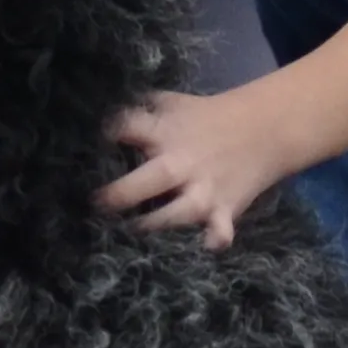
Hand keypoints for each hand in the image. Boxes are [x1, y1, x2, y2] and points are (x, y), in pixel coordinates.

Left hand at [98, 87, 288, 250]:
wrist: (262, 129)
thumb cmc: (206, 117)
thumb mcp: (172, 103)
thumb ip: (140, 107)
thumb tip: (99, 107)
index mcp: (164, 132)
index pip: (129, 128)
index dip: (108, 133)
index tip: (86, 145)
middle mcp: (182, 162)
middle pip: (152, 177)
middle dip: (123, 193)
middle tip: (97, 204)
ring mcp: (205, 189)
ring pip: (180, 212)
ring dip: (157, 222)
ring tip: (133, 229)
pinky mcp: (226, 209)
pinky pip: (222, 229)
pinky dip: (217, 237)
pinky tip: (207, 244)